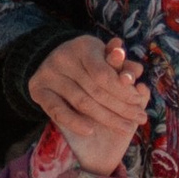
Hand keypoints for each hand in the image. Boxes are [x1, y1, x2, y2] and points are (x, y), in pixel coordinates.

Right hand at [30, 33, 146, 176]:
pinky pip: (57, 110)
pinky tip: (90, 131)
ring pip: (82, 102)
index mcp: (83, 47)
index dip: (124, 91)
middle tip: (140, 118)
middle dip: (122, 107)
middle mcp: (63, 58)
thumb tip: (136, 70)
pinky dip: (74, 122)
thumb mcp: (105, 56)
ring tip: (127, 127)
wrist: (49, 58)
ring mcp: (49, 74)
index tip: (139, 101)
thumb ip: (121, 65)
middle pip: (97, 90)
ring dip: (107, 118)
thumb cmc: (88, 60)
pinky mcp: (38, 90)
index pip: (105, 74)